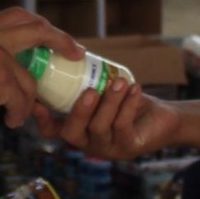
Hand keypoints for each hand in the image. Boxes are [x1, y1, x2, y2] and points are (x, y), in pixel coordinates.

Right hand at [0, 9, 80, 131]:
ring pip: (29, 79)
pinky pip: (23, 99)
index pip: (18, 16)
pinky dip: (19, 114)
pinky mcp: (0, 77)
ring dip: (27, 101)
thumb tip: (13, 67)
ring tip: (15, 115)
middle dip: (61, 41)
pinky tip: (8, 121)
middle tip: (76, 54)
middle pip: (37, 29)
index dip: (42, 25)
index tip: (57, 38)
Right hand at [38, 79, 180, 161]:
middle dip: (79, 111)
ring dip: (109, 102)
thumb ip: (87, 82)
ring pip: (100, 128)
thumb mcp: (104, 92)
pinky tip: (134, 89)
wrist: (161, 118)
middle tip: (89, 90)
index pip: (52, 131)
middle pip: (72, 134)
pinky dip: (128, 105)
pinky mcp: (129, 147)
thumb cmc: (128, 102)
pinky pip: (123, 127)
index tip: (37, 103)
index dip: (41, 121)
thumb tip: (71, 50)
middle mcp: (89, 143)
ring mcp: (108, 148)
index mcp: (78, 130)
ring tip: (119, 82)